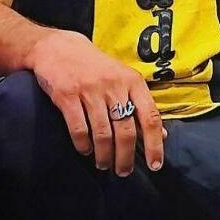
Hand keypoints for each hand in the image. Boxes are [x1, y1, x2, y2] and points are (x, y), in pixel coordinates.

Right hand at [26, 29, 165, 175]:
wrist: (59, 48)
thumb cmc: (96, 66)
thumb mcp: (123, 78)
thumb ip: (140, 104)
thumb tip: (160, 133)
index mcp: (132, 81)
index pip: (150, 116)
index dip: (154, 144)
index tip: (155, 165)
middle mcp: (114, 85)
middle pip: (126, 131)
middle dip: (126, 157)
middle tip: (123, 171)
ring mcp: (90, 90)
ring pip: (103, 134)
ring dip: (104, 155)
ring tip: (104, 164)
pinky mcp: (67, 96)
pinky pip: (79, 129)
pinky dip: (83, 145)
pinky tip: (85, 150)